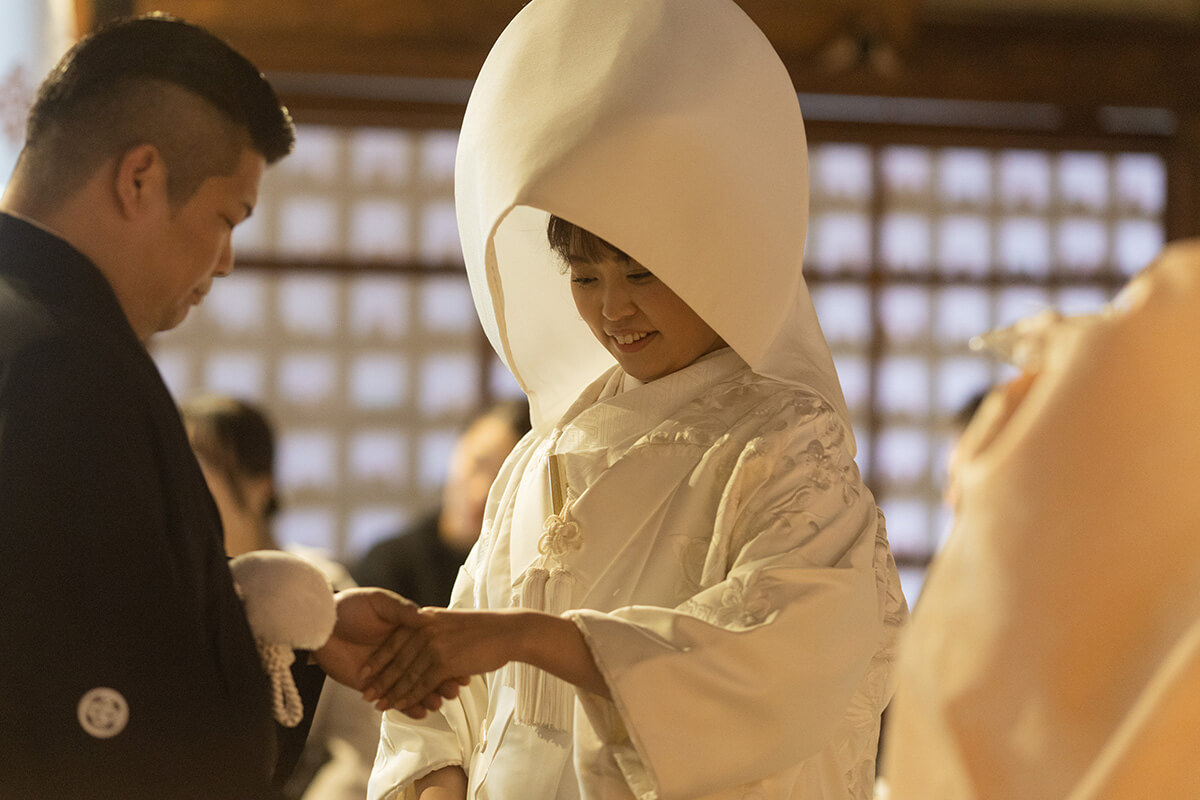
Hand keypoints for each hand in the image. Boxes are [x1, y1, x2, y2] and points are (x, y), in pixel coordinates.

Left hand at [314, 588, 464, 716]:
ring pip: (410, 688)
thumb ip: (400, 610)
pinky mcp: (370, 686)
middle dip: (440, 682)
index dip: (446, 658)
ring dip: (426, 697)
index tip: (460, 668)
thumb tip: (423, 616)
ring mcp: (386, 671)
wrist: (319, 625)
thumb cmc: (351, 607)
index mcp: (406, 632)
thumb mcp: (379, 602)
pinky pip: (392, 699)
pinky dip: (406, 708)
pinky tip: (420, 712)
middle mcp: (399, 653)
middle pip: (424, 670)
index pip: (430, 648)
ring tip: (439, 703)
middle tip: (454, 690)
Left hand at [359, 607, 609, 712]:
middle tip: (366, 696)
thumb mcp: (452, 621)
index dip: (378, 660)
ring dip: (391, 692)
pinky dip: (410, 696)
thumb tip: (420, 642)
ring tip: (378, 705)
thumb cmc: (484, 628)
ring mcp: (435, 645)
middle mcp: (426, 630)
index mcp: (426, 618)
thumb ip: (433, 628)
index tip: (365, 674)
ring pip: (406, 674)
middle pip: (396, 659)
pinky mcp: (445, 661)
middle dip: (379, 680)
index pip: (395, 641)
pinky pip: (422, 683)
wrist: (509, 629)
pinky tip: (402, 707)